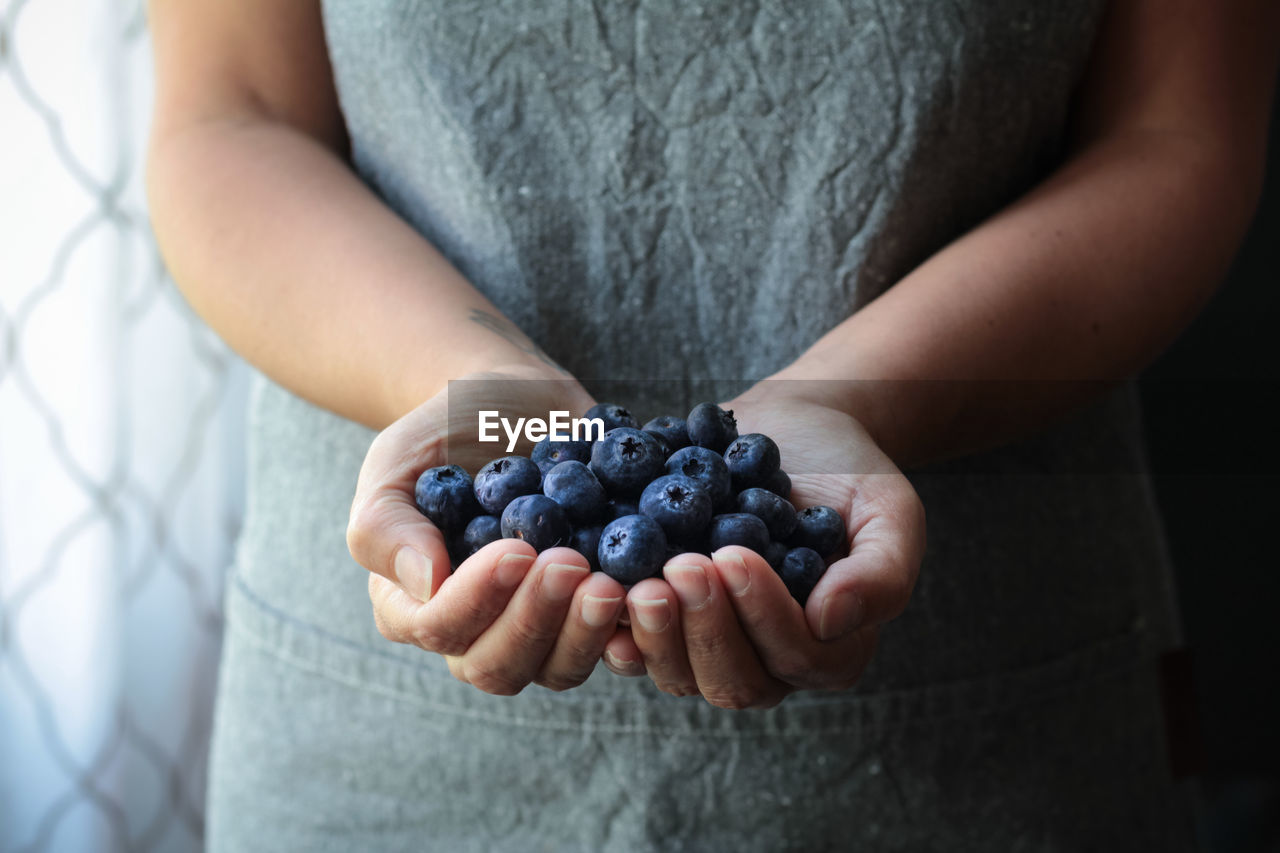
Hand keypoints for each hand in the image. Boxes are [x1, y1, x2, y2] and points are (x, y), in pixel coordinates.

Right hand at [347, 365, 627, 693]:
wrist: (516, 400)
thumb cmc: (444, 430)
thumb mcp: (396, 460)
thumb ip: (385, 523)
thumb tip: (425, 582)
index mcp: (415, 605)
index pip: (440, 628)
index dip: (477, 600)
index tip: (515, 550)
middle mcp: (477, 630)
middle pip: (498, 666)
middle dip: (536, 621)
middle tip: (571, 566)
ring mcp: (540, 627)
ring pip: (559, 669)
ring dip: (586, 634)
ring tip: (612, 584)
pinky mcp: (594, 613)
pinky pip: (616, 648)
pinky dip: (637, 634)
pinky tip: (651, 599)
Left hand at [602, 392, 925, 708]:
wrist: (792, 429)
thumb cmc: (850, 472)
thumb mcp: (890, 511)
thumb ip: (881, 572)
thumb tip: (831, 621)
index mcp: (830, 648)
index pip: (797, 656)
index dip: (763, 615)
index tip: (734, 556)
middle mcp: (767, 659)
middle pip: (731, 680)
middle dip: (702, 629)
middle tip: (680, 568)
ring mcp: (707, 642)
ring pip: (674, 672)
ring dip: (652, 632)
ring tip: (634, 579)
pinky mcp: (662, 616)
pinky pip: (629, 638)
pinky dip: (606, 620)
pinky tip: (594, 582)